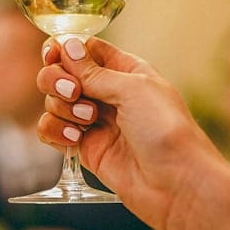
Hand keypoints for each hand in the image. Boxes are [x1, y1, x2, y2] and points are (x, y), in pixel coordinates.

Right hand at [36, 37, 229, 229]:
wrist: (177, 184)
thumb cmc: (167, 131)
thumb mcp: (133, 89)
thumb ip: (94, 71)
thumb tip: (67, 45)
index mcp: (125, 70)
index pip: (84, 50)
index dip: (64, 50)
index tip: (53, 56)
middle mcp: (108, 93)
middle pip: (62, 73)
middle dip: (58, 80)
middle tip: (74, 93)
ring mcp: (94, 122)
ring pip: (54, 102)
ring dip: (62, 109)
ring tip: (87, 122)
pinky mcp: (85, 148)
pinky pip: (53, 131)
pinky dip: (55, 132)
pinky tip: (75, 139)